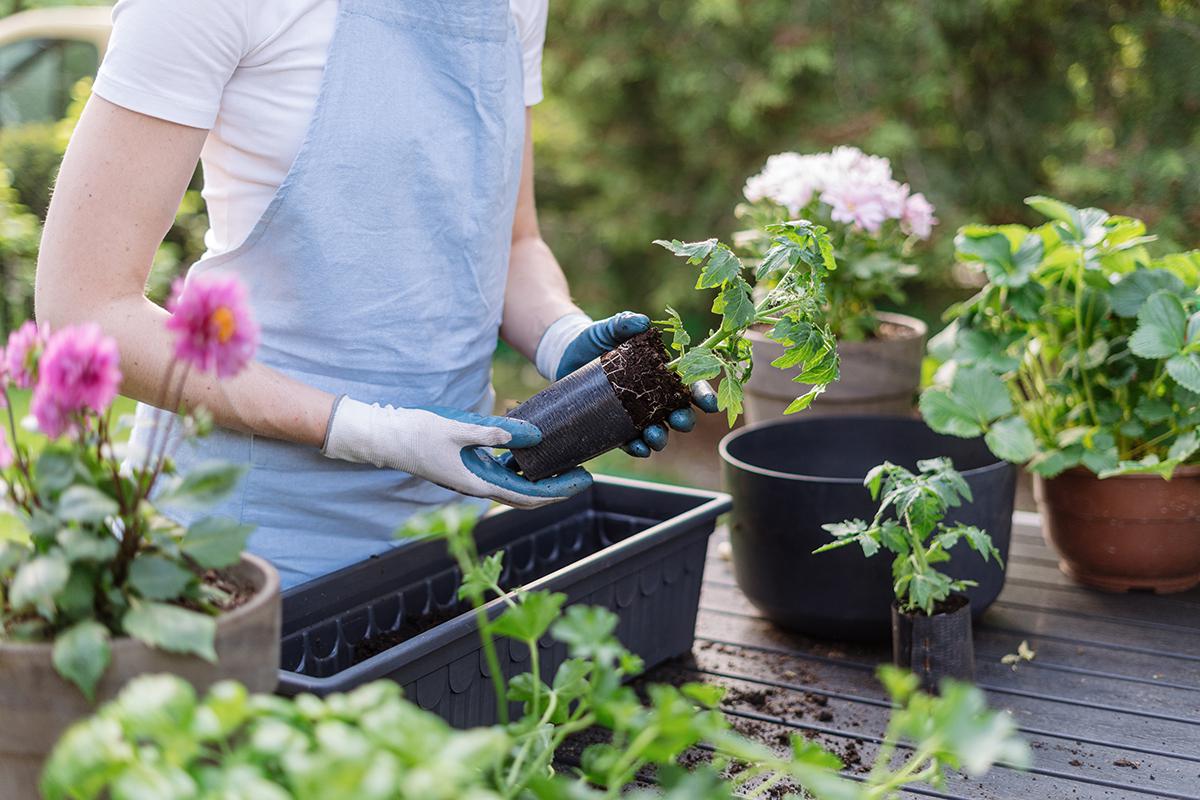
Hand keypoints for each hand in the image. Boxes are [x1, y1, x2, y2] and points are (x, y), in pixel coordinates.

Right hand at [323, 398, 591, 508]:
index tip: (583, 481)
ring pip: (516, 486)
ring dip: (541, 479)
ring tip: (565, 463)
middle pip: (527, 495)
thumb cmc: (417, 432)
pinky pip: (502, 473)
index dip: (559, 490)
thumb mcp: (459, 427)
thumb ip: (497, 432)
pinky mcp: (467, 468)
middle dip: (557, 488)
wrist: (385, 437)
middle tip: (584, 475)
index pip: (528, 495)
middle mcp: (478, 486)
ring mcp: (473, 478)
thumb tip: (535, 436)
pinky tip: (532, 454)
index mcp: (478, 483)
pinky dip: (521, 468)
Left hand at [538, 310, 719, 459]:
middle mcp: (652, 395)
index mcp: (660, 371)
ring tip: (654, 437)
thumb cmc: (594, 338)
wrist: (565, 354)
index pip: (688, 384)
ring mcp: (634, 412)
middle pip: (676, 412)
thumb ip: (625, 322)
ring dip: (660, 437)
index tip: (709, 404)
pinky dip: (638, 447)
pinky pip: (629, 441)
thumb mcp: (610, 327)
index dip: (702, 394)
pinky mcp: (614, 424)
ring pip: (656, 430)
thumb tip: (642, 322)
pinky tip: (640, 449)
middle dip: (683, 419)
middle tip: (680, 421)